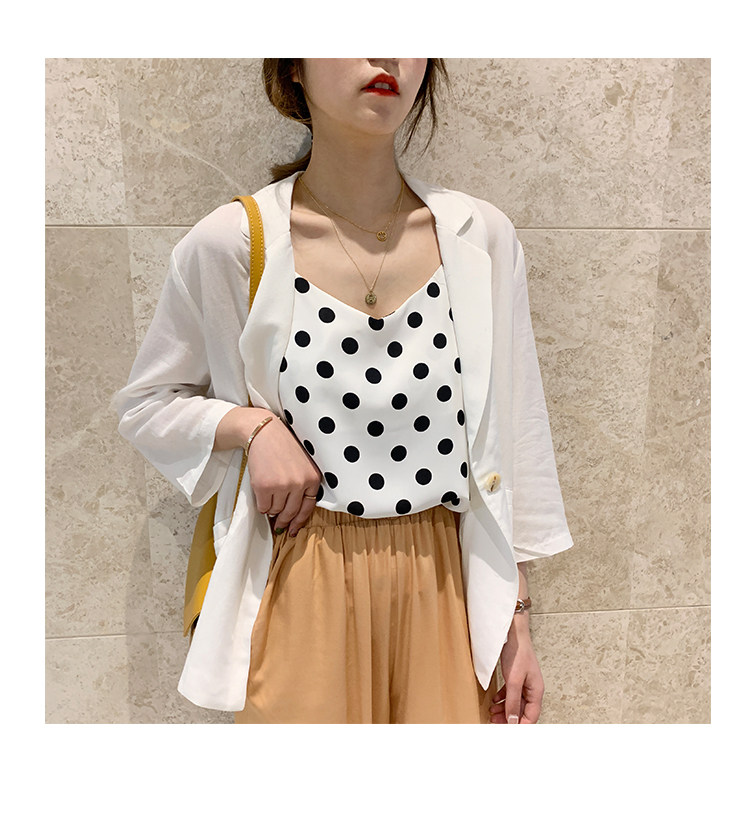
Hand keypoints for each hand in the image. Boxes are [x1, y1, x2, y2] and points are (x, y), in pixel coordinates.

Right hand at [242, 413, 322, 536]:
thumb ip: (303, 485)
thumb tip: (294, 514)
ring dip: (271, 509)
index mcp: (312, 478)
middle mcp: (299, 484)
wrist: (264, 432)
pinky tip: (261, 494)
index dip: (299, 521)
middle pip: (290, 512)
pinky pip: (263, 506)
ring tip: (268, 498)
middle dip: (283, 521)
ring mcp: (281, 486)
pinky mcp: (264, 486)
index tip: (293, 529)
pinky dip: (261, 505)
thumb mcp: (304, 464)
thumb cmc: (283, 447)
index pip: (308, 508)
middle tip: (278, 526)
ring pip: (275, 510)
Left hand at [488, 624, 543, 723]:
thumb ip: (512, 701)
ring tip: (492, 713)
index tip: (509, 732)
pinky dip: (502, 698)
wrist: (512, 632)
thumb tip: (512, 721)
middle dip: (509, 718)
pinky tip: (494, 701)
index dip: (521, 725)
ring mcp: (523, 681)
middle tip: (495, 724)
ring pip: (514, 702)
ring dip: (504, 709)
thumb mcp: (513, 680)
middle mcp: (531, 688)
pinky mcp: (515, 675)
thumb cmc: (517, 653)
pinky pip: (510, 692)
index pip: (531, 716)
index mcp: (536, 691)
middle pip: (522, 710)